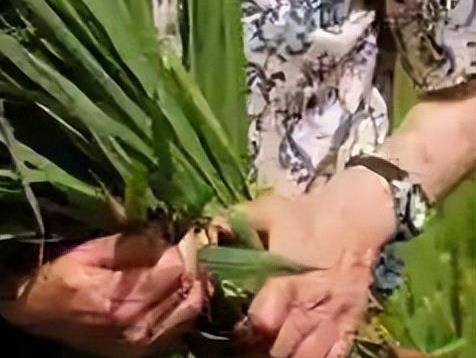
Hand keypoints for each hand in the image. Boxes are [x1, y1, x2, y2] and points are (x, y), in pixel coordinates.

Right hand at [0, 231, 206, 356]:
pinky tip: (170, 288)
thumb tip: (163, 234)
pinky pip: (179, 326)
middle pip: (189, 290)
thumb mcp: (86, 252)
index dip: (183, 245)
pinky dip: (182, 304)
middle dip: (192, 264)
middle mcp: (136, 326)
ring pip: (190, 310)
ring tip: (180, 264)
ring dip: (190, 284)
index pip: (174, 268)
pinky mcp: (143, 351)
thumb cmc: (56, 277)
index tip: (181, 229)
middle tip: (184, 244)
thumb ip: (127, 245)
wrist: (36, 316)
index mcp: (118, 297)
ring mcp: (142, 343)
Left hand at [236, 169, 392, 356]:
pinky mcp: (350, 327)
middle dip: (258, 349)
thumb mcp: (265, 212)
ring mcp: (334, 321)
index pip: (265, 321)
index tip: (227, 327)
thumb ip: (231, 223)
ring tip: (264, 350)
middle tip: (239, 344)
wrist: (354, 219)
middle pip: (282, 347)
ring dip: (283, 357)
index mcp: (291, 281)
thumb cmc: (304, 216)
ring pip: (307, 357)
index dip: (245, 329)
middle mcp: (314, 308)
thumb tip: (199, 233)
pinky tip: (294, 353)